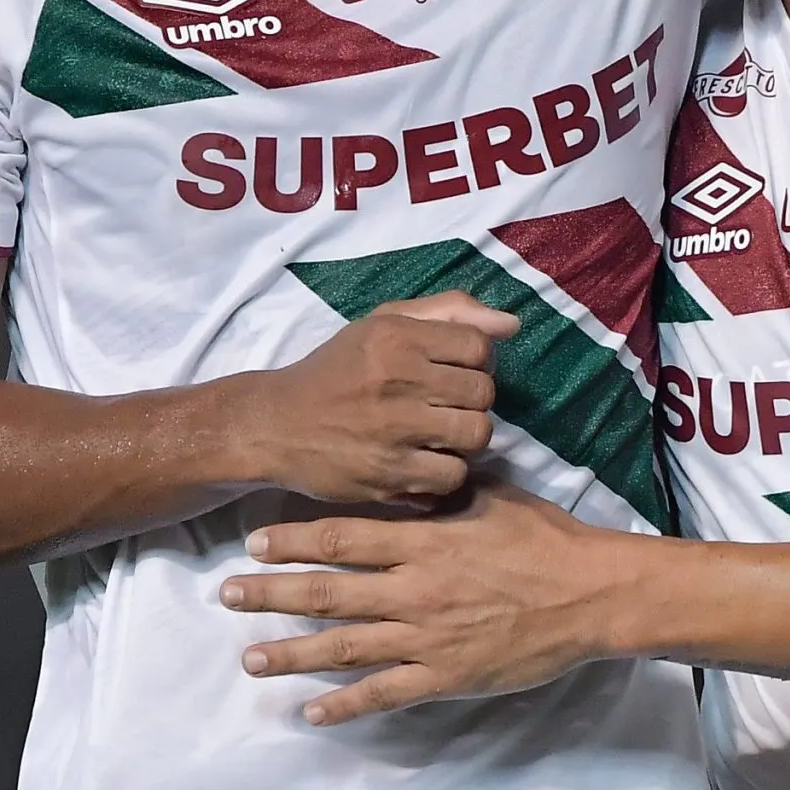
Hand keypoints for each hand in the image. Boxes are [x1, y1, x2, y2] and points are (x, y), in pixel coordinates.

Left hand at [218, 481, 620, 723]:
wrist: (590, 595)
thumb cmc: (544, 539)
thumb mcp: (490, 497)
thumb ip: (440, 491)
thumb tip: (407, 468)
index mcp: (423, 541)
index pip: (342, 538)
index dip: (293, 541)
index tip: (254, 541)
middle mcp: (413, 589)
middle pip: (328, 593)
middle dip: (272, 595)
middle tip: (227, 596)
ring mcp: (426, 638)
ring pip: (344, 648)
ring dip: (291, 653)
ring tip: (249, 658)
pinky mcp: (444, 677)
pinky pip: (384, 694)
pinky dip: (345, 704)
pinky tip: (311, 711)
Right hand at [235, 292, 515, 505]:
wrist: (275, 425)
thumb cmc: (336, 371)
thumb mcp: (382, 324)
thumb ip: (448, 313)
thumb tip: (513, 324)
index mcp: (395, 335)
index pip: (478, 346)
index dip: (476, 361)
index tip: (452, 372)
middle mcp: (397, 378)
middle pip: (483, 392)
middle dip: (471, 401)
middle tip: (445, 406)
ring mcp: (394, 429)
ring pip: (477, 434)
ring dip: (465, 439)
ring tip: (441, 436)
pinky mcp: (389, 474)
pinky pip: (453, 476)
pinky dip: (446, 473)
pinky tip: (426, 464)